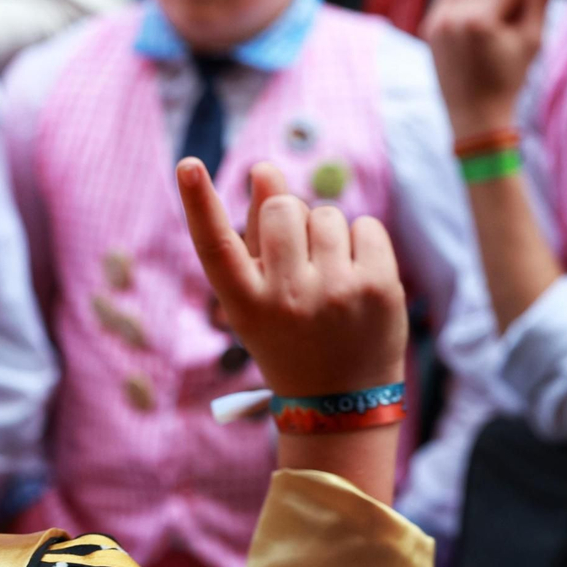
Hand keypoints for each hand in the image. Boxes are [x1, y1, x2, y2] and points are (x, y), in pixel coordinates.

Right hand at [178, 159, 406, 397]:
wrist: (341, 403)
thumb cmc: (290, 337)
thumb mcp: (258, 298)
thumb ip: (255, 233)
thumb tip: (265, 168)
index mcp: (245, 305)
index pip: (215, 245)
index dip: (198, 202)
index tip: (187, 164)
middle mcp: (287, 298)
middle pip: (281, 208)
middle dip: (288, 219)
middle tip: (297, 260)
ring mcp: (336, 292)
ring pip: (326, 214)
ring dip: (326, 235)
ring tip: (327, 277)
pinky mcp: (379, 288)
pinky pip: (365, 225)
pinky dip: (361, 242)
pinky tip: (355, 276)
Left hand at [422, 0, 550, 139]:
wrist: (475, 112)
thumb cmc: (509, 78)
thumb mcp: (533, 40)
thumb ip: (540, 0)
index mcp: (478, 20)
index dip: (519, 9)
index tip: (516, 35)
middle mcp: (452, 17)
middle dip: (499, 7)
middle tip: (500, 39)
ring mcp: (436, 23)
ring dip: (482, 6)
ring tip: (486, 38)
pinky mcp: (428, 29)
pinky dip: (461, 7)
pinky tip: (469, 29)